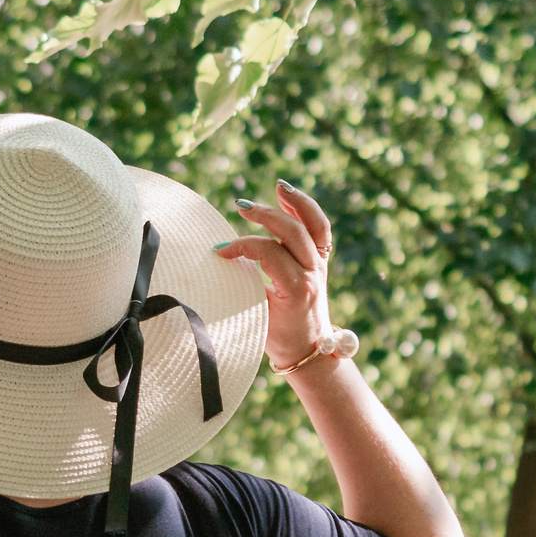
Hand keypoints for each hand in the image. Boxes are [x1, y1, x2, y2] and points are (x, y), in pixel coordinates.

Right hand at [215, 179, 336, 371]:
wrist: (309, 350)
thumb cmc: (278, 338)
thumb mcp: (256, 317)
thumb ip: (241, 288)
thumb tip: (214, 261)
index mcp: (296, 289)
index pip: (268, 253)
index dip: (241, 247)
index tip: (219, 252)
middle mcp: (312, 273)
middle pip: (292, 232)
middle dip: (265, 215)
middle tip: (241, 207)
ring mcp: (319, 265)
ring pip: (313, 225)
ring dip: (293, 203)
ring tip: (277, 186)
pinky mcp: (321, 261)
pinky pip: (319, 228)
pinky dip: (306, 209)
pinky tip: (287, 195)